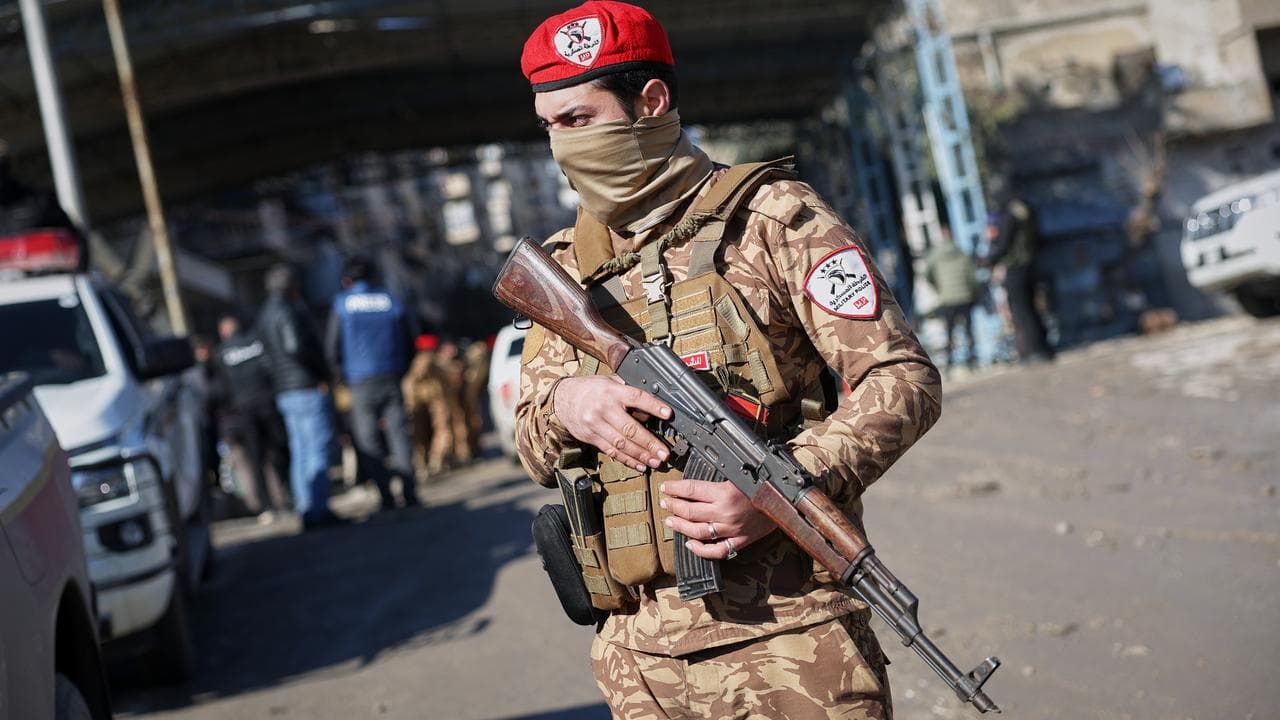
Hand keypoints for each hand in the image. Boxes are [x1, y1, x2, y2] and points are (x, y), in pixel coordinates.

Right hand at [552, 375, 671, 471]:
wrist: (563, 399)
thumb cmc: (591, 389)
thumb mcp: (610, 382)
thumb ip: (628, 393)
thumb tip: (650, 410)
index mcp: (612, 391)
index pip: (636, 398)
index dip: (653, 406)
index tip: (668, 414)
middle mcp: (603, 408)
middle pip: (629, 428)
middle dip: (649, 443)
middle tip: (663, 453)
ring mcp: (596, 425)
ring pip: (621, 443)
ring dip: (640, 455)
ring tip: (655, 462)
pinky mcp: (591, 438)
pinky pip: (611, 451)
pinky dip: (627, 460)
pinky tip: (639, 464)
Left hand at [659, 479, 776, 559]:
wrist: (787, 503)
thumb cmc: (765, 485)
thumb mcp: (742, 474)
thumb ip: (721, 475)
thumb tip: (703, 469)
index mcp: (725, 492)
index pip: (691, 490)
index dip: (675, 488)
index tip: (666, 487)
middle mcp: (725, 512)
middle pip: (689, 511)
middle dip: (673, 505)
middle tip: (665, 502)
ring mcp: (731, 530)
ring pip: (697, 531)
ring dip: (680, 526)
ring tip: (670, 521)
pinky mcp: (739, 542)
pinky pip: (716, 551)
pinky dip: (701, 550)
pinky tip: (690, 544)